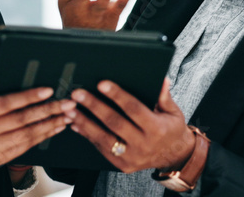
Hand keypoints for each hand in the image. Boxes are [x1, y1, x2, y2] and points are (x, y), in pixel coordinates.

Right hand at [0, 66, 73, 169]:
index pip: (5, 103)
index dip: (28, 96)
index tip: (47, 90)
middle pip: (21, 120)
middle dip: (47, 110)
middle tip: (66, 102)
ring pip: (27, 135)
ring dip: (49, 125)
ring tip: (66, 115)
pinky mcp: (0, 158)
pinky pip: (25, 147)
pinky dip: (42, 137)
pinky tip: (53, 128)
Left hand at [64, 78, 195, 173]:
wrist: (173, 156)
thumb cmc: (171, 129)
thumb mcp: (173, 112)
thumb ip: (164, 96)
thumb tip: (161, 79)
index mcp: (156, 129)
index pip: (134, 109)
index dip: (117, 96)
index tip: (101, 83)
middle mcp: (143, 144)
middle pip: (114, 123)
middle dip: (94, 106)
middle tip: (78, 94)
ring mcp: (131, 157)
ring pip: (104, 138)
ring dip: (84, 122)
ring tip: (70, 109)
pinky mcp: (122, 165)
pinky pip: (101, 149)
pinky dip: (87, 136)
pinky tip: (75, 124)